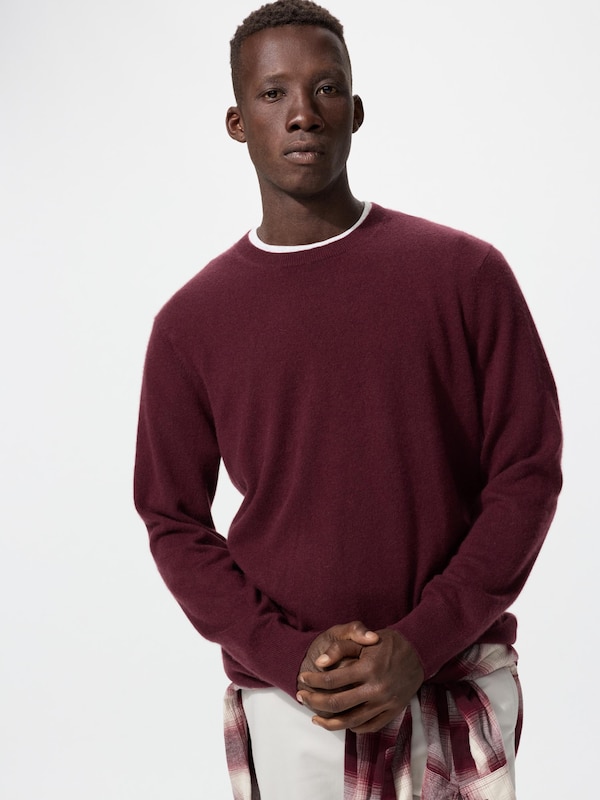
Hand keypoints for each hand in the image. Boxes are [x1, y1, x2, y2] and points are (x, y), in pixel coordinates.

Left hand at [297, 628, 423, 733]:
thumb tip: (319, 663)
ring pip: (351, 721)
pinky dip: (353, 727)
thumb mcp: (363, 639)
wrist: (418, 651)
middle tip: (301, 697)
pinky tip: (342, 723)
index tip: (302, 678)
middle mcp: (376, 689)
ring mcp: (385, 703)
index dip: (313, 680)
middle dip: (314, 701)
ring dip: (329, 722)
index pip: (331, 680)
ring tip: (315, 718)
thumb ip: (340, 649)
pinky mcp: (393, 712)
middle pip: (337, 704)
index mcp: (367, 668)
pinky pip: (369, 726)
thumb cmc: (388, 642)